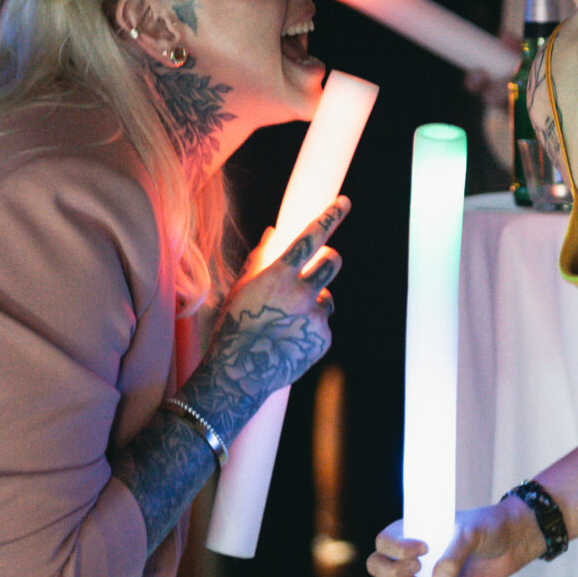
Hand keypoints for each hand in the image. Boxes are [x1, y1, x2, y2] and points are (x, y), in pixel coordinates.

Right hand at [202, 198, 347, 398]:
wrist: (239, 375)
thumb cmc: (233, 327)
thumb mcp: (239, 290)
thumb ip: (259, 259)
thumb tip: (272, 233)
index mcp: (278, 276)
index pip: (311, 237)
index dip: (330, 216)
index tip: (344, 201)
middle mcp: (301, 293)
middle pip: (333, 261)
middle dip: (328, 259)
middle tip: (317, 267)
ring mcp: (314, 317)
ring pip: (326, 297)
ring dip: (313, 302)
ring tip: (287, 322)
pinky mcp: (322, 339)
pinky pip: (322, 324)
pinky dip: (309, 328)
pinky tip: (288, 340)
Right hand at [368, 495, 544, 576]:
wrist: (512, 543)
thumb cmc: (488, 528)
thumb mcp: (472, 533)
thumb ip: (454, 556)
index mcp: (413, 530)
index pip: (384, 541)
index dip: (395, 549)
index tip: (422, 550)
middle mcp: (411, 553)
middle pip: (377, 566)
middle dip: (390, 573)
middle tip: (419, 572)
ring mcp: (420, 575)